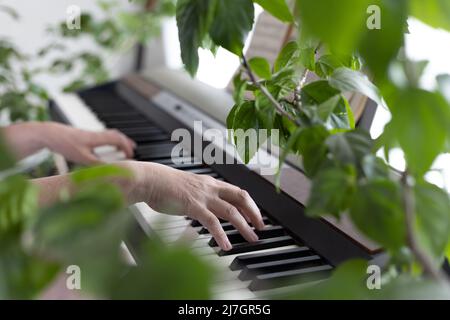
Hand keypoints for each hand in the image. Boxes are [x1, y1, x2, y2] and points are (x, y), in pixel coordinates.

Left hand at [42, 122, 135, 164]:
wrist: (50, 134)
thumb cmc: (65, 144)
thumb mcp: (82, 158)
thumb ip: (98, 164)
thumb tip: (111, 170)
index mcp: (97, 138)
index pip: (118, 139)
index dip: (127, 147)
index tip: (131, 156)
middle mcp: (96, 134)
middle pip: (117, 135)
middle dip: (126, 143)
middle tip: (134, 150)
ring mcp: (91, 134)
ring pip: (110, 135)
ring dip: (119, 141)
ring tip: (125, 148)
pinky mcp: (86, 135)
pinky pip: (104, 136)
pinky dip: (111, 141)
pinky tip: (108, 147)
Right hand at [123, 161, 265, 250]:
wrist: (149, 179)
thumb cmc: (164, 185)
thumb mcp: (188, 187)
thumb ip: (201, 196)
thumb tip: (207, 208)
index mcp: (210, 183)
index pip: (238, 192)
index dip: (250, 204)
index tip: (256, 215)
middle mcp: (210, 188)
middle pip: (241, 197)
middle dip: (254, 213)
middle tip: (261, 227)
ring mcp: (203, 196)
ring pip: (231, 211)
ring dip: (244, 226)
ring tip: (251, 238)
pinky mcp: (193, 206)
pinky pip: (212, 222)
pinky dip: (221, 235)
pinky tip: (225, 245)